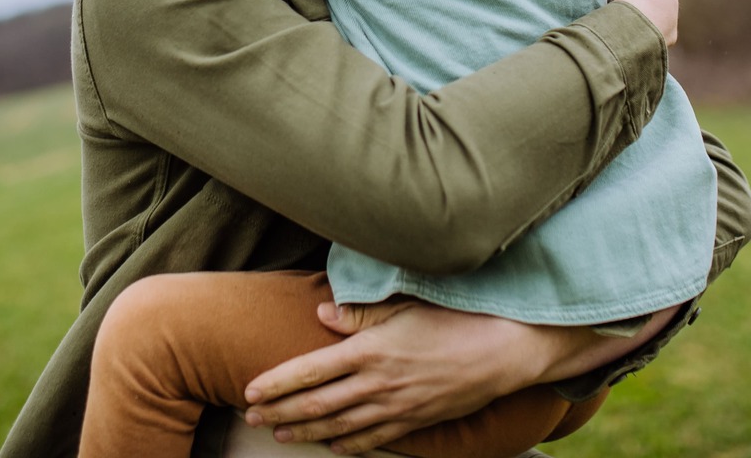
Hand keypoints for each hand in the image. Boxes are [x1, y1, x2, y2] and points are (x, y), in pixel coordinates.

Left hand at [241, 299, 551, 453]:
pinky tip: (332, 446)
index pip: (310, 370)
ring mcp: (395, 407)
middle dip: (280, 412)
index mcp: (370, 349)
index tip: (250, 389)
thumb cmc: (452, 320)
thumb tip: (321, 313)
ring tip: (280, 434)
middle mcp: (377, 383)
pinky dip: (348, 445)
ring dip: (305, 432)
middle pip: (317, 404)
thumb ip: (360, 313)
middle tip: (251, 416)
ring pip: (339, 426)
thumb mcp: (404, 307)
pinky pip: (373, 439)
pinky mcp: (414, 422)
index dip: (277, 383)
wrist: (500, 352)